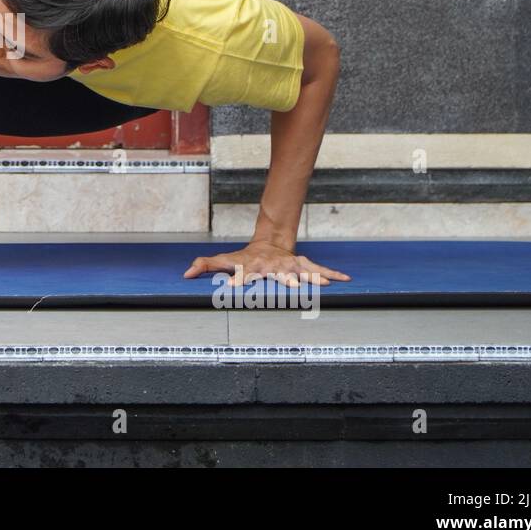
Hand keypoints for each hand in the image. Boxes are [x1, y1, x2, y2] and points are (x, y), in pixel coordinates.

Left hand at [183, 240, 349, 287]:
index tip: (229, 287)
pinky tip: (345, 279)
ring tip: (324, 285)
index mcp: (252, 267)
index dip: (235, 280)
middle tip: (291, 286)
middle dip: (284, 280)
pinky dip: (331, 274)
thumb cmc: (244, 257)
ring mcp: (289, 265)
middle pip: (277, 274)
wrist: (270, 242)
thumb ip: (205, 265)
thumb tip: (185, 272)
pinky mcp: (302, 266)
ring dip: (312, 278)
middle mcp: (272, 266)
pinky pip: (318, 270)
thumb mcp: (224, 260)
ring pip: (301, 272)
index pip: (242, 274)